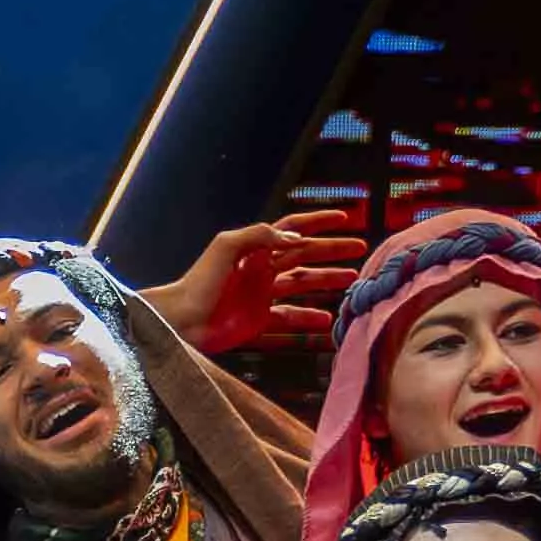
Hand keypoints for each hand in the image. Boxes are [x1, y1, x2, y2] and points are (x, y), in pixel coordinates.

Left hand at [144, 204, 369, 357]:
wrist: (181, 321)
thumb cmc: (199, 282)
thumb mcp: (226, 247)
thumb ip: (259, 236)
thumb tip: (295, 237)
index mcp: (255, 249)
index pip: (293, 229)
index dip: (318, 222)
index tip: (344, 219)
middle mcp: (262, 269)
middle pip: (305, 255)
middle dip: (332, 250)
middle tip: (360, 248)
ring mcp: (262, 295)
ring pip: (302, 284)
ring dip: (327, 281)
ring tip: (351, 280)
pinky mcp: (259, 321)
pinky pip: (290, 318)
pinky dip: (309, 318)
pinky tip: (327, 319)